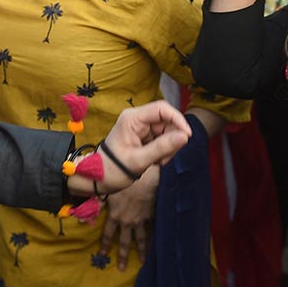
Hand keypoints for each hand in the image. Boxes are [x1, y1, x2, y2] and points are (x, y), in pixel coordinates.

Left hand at [70, 101, 190, 195]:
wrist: (100, 178)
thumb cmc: (113, 169)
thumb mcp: (140, 160)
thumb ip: (163, 147)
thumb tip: (185, 136)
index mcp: (132, 118)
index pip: (162, 109)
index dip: (178, 119)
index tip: (187, 136)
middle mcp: (137, 119)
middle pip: (167, 121)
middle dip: (172, 139)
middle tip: (165, 159)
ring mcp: (141, 127)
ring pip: (167, 131)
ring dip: (168, 148)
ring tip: (157, 162)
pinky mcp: (144, 136)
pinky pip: (163, 139)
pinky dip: (164, 151)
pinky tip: (156, 161)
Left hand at [100, 166, 157, 269]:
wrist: (144, 179)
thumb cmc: (124, 182)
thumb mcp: (108, 191)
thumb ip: (98, 201)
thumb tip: (85, 210)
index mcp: (115, 216)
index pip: (108, 234)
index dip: (105, 245)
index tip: (103, 254)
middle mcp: (127, 222)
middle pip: (124, 242)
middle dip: (122, 256)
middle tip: (122, 268)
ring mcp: (140, 221)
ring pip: (140, 239)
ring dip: (141, 251)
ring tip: (142, 261)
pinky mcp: (150, 216)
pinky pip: (151, 229)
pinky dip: (153, 237)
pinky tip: (156, 244)